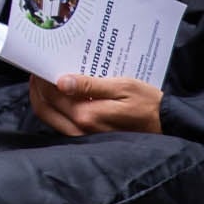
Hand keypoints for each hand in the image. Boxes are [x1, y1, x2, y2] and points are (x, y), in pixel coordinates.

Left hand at [28, 75, 162, 136]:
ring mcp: (83, 136)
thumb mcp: (122, 87)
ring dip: (43, 99)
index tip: (38, 64)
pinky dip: (54, 109)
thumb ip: (90, 85)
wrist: (167, 125)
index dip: (40, 79)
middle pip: (44, 108)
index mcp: (87, 115)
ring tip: (44, 81)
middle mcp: (81, 128)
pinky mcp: (88, 138)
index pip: (51, 95)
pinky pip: (61, 124)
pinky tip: (59, 96)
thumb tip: (61, 82)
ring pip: (50, 118)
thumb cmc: (148, 103)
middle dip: (36, 89)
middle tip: (36, 72)